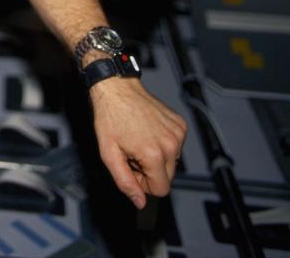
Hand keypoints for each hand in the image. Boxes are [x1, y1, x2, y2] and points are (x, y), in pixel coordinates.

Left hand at [90, 77, 186, 208]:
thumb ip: (124, 182)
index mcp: (154, 154)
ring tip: (138, 139)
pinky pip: (176, 146)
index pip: (161, 190)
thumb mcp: (108, 153)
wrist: (117, 88)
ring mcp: (178, 133)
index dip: (143, 184)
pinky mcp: (180, 124)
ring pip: (172, 162)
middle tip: (131, 152)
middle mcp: (171, 144)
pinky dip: (163, 143)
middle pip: (167, 177)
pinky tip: (147, 130)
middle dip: (149, 171)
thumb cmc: (110, 116)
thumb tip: (140, 202)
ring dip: (156, 157)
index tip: (131, 167)